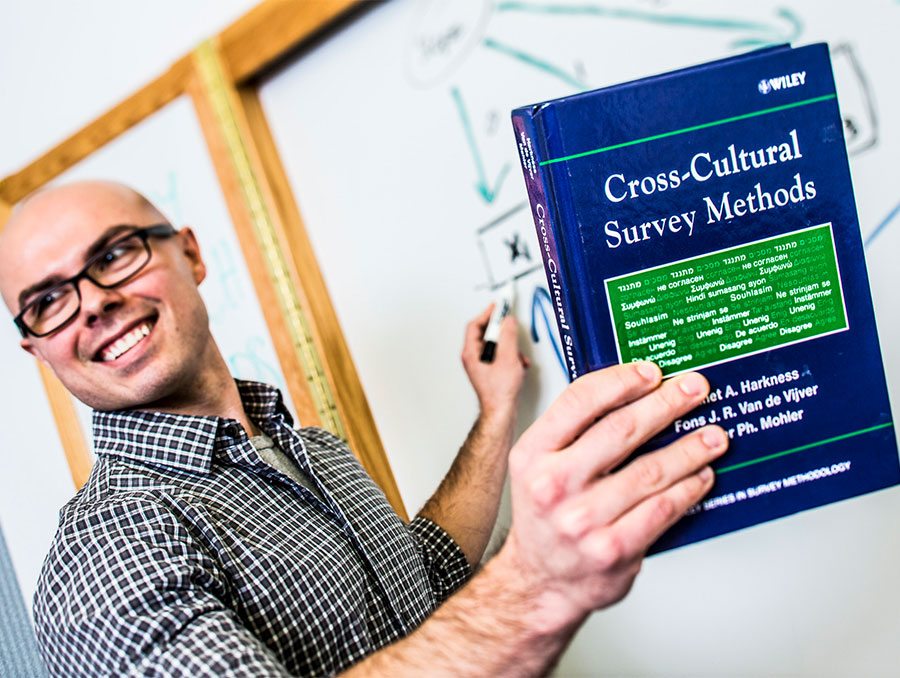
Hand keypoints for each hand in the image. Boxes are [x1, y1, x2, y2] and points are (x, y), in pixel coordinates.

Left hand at [461, 304, 529, 417]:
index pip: (475, 325)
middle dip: (502, 331)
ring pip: (495, 344)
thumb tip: (508, 321)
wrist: (501, 412)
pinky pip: (500, 355)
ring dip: (510, 346)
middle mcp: (473, 357)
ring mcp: (481, 364)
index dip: (487, 313)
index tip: (498, 306)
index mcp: (471, 353)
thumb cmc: (499, 392)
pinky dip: (511, 356)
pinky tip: (519, 364)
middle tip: (510, 324)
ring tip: (517, 355)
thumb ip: (508, 336)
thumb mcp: (508, 359)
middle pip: (485, 333)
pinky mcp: (490, 370)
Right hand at [497, 362, 727, 632]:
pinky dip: (689, 488)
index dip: (621, 380)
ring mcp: (583, 519)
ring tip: (712, 435)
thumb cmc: (546, 516)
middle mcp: (553, 485)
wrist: (541, 581)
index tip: (651, 372)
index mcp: (532, 455)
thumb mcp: (539, 466)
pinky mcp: (614, 548)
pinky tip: (701, 475)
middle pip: (621, 429)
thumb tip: (631, 390)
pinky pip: (663, 508)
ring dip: (690, 448)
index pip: (580, 401)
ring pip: (651, 470)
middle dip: (666, 403)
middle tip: (694, 389)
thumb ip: (573, 431)